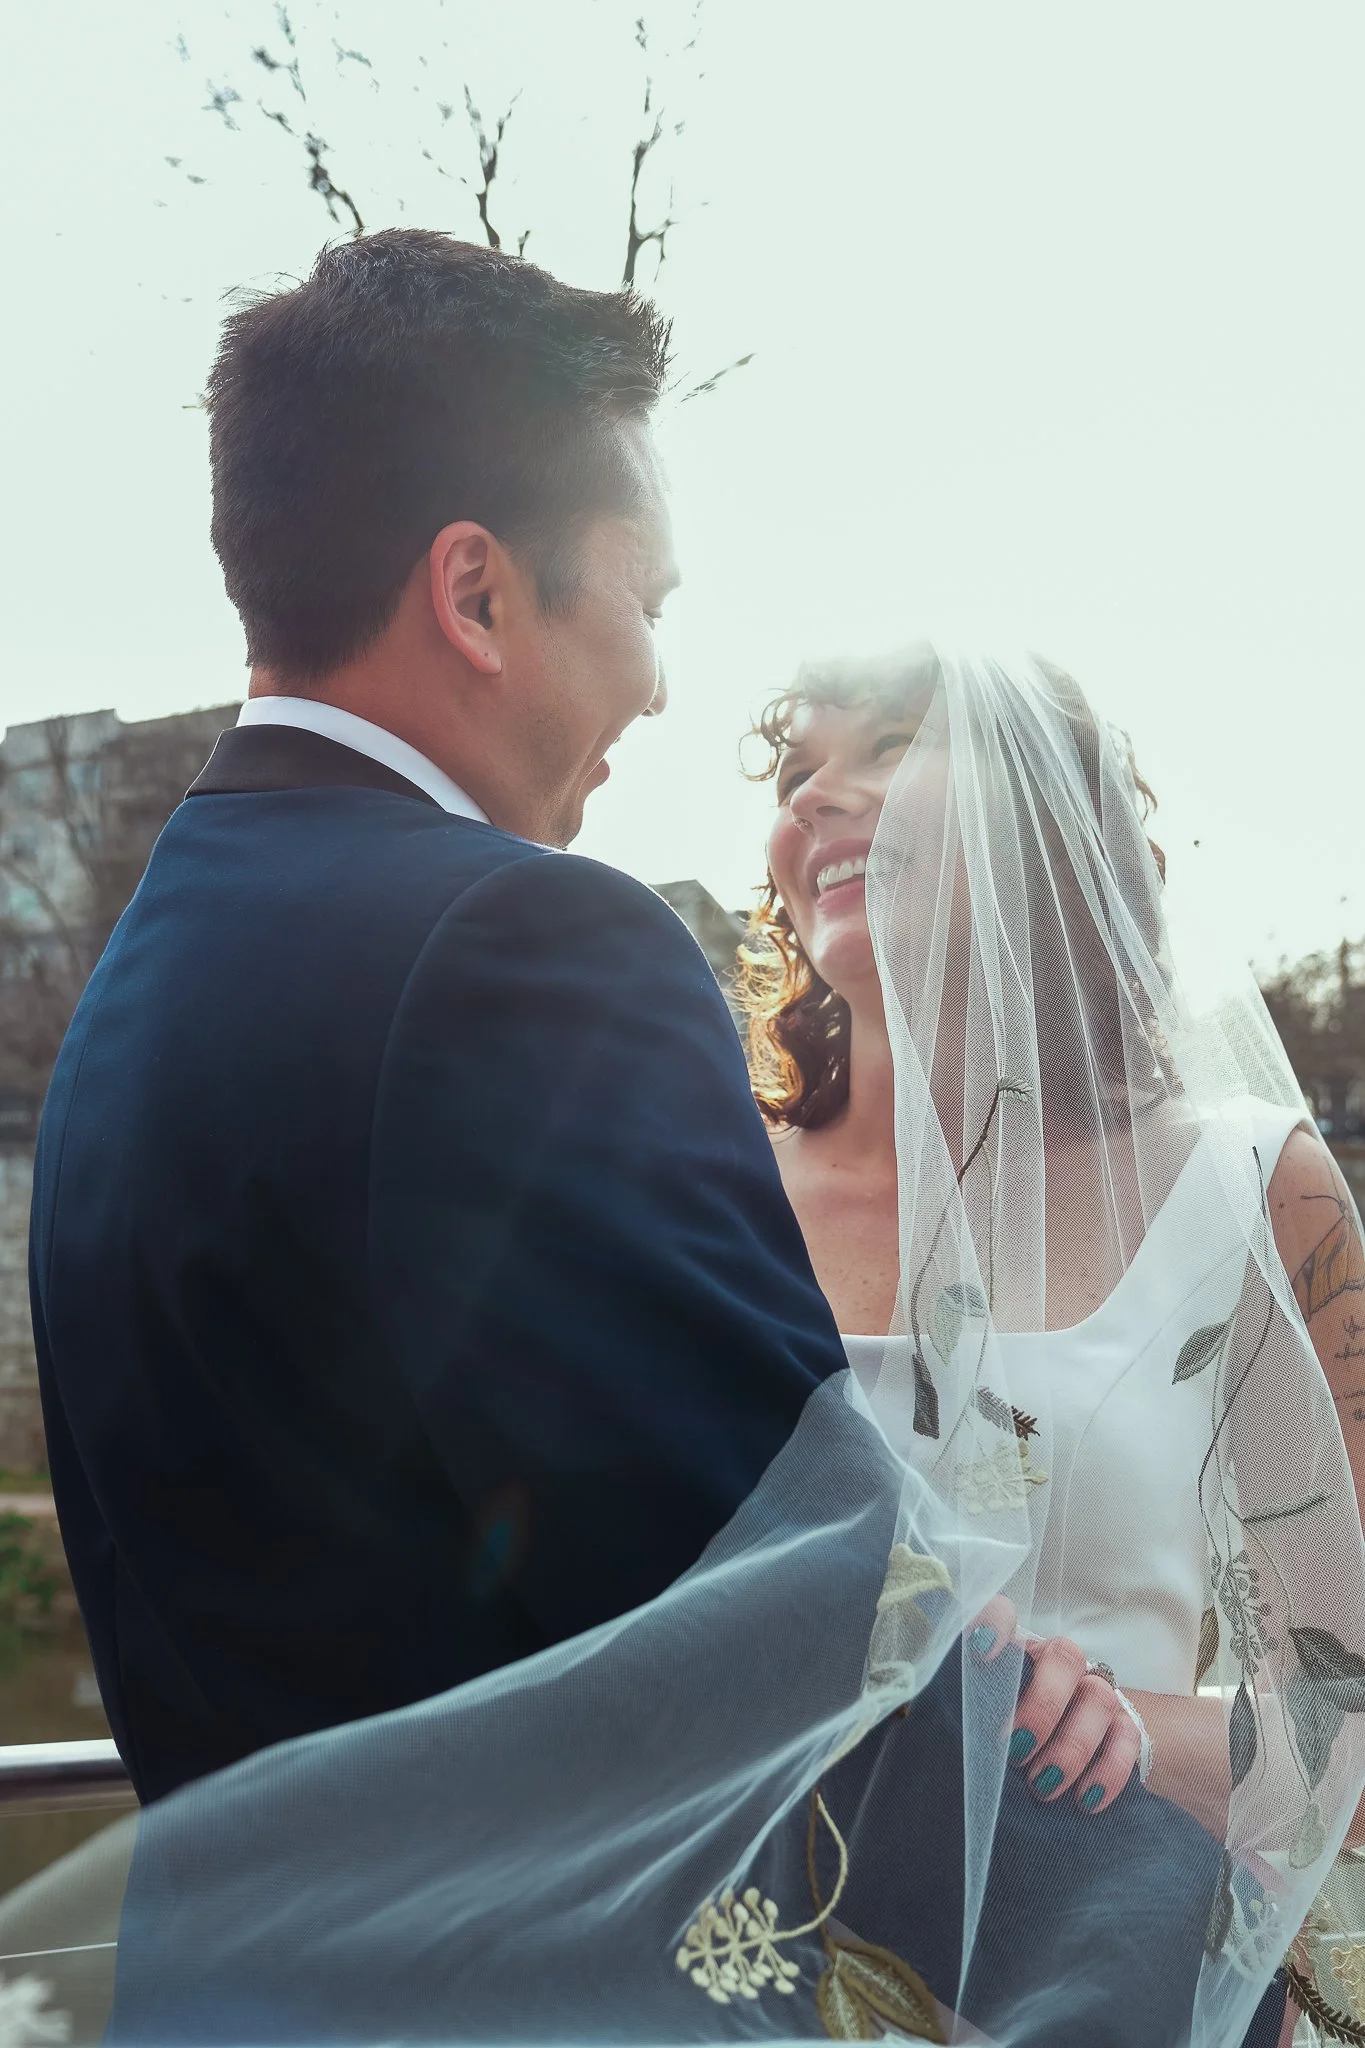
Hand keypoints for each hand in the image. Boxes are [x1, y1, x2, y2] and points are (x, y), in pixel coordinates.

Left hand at [967, 1610, 1140, 1815]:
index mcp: (1021, 1651)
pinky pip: (1128, 1741)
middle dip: (1041, 1706)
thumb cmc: (1019, 1730)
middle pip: (1064, 1658)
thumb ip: (974, 1715)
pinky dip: (1108, 1772)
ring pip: (1098, 1700)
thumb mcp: (993, 1718)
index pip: (1006, 1616)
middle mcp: (1061, 1663)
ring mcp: (1098, 1692)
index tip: (981, 1649)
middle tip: (1016, 1751)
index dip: (995, 1622)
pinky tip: (1086, 1800)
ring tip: (1044, 1786)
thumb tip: (936, 1738)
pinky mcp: (1128, 1726)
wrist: (1089, 1743)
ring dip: (1071, 1747)